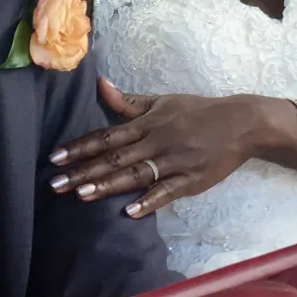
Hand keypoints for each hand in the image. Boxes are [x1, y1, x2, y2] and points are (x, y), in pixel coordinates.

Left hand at [48, 80, 274, 217]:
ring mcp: (173, 162)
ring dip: (107, 185)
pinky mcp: (191, 180)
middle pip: (114, 158)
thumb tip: (100, 85)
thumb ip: (130, 102)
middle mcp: (156, 142)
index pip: (107, 136)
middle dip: (83, 171)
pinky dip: (148, 201)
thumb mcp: (163, 101)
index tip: (55, 157)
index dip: (80, 147)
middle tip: (55, 183)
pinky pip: (166, 192)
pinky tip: (129, 212)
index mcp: (148, 123)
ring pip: (135, 175)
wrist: (241, 123)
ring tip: (82, 195)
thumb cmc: (198, 111)